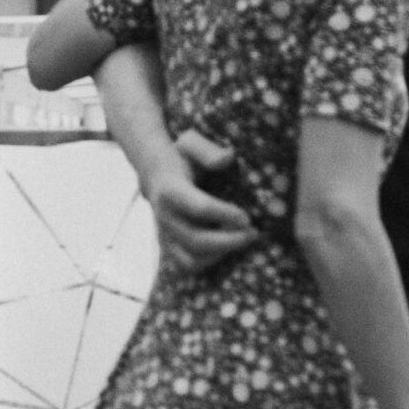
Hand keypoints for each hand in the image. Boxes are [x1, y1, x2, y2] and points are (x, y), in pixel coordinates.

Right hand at [143, 132, 255, 273]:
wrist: (156, 174)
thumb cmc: (181, 158)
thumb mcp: (191, 143)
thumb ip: (208, 151)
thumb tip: (228, 158)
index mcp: (170, 190)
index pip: (199, 208)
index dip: (225, 214)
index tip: (247, 217)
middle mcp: (164, 216)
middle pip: (196, 239)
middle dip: (229, 241)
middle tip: (252, 233)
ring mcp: (165, 234)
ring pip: (191, 259)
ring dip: (220, 255)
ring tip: (242, 241)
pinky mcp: (168, 246)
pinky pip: (187, 265)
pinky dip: (208, 263)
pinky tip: (226, 250)